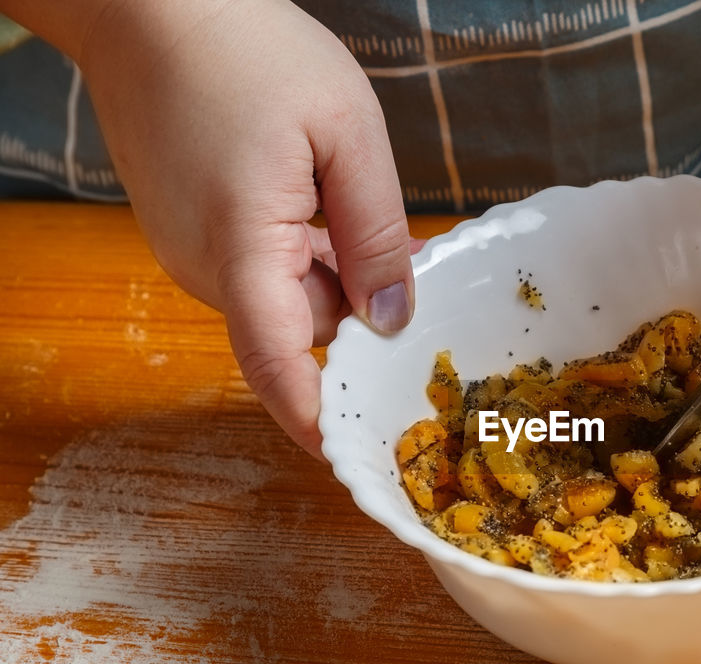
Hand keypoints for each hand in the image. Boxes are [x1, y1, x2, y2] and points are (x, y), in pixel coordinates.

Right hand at [74, 0, 414, 456]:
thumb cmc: (246, 47)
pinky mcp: (193, 231)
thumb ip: (376, 233)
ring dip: (339, 284)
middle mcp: (205, 265)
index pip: (276, 364)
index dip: (317, 418)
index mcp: (243, 247)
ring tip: (384, 234)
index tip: (359, 457)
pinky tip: (338, 215)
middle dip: (361, 329)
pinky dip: (309, 259)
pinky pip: (263, 269)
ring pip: (285, 300)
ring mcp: (192, 249)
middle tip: (428, 302)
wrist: (150, 3)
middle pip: (297, 333)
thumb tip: (392, 321)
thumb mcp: (346, 132)